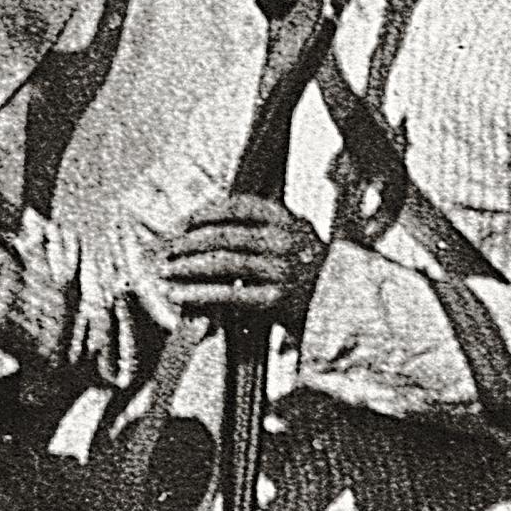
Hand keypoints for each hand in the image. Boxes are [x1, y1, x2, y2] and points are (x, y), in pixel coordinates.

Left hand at [158, 191, 326, 332]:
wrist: (343, 303)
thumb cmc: (307, 269)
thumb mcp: (294, 235)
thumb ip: (261, 225)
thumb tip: (206, 225)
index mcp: (287, 219)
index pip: (238, 207)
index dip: (206, 213)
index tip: (184, 222)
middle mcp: (284, 241)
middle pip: (224, 235)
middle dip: (189, 242)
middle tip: (168, 250)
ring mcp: (281, 270)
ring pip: (222, 262)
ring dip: (188, 267)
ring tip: (167, 271)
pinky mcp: (275, 300)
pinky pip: (228, 294)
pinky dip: (199, 294)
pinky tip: (180, 295)